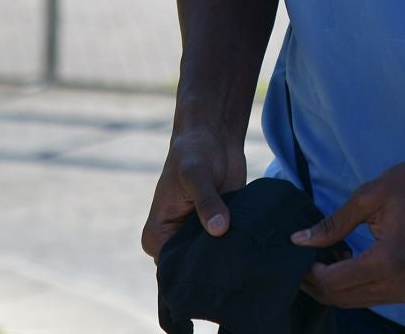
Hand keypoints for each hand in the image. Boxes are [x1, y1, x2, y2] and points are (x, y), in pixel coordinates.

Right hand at [140, 125, 247, 257]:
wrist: (213, 138)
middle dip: (212, 259)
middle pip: (193, 266)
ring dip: (226, 250)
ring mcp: (197, 238)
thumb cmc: (194, 153)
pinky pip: (228, 249)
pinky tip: (247, 234)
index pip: (171, 265)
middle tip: (231, 243)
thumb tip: (219, 229)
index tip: (214, 249)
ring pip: (212, 259)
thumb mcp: (197, 176)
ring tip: (239, 235)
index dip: (193, 264)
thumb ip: (207, 202)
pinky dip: (237, 243)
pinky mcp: (218, 233)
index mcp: (157, 234)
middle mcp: (174, 240)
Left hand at [291, 142, 404, 307]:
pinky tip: (348, 258)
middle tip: (303, 257)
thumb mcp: (367, 197)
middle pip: (342, 298)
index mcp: (388, 262)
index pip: (334, 282)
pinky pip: (376, 296)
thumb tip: (299, 240)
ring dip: (336, 286)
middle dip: (317, 283)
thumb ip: (332, 224)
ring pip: (358, 301)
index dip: (309, 273)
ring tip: (325, 255)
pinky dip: (357, 284)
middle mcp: (401, 285)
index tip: (296, 254)